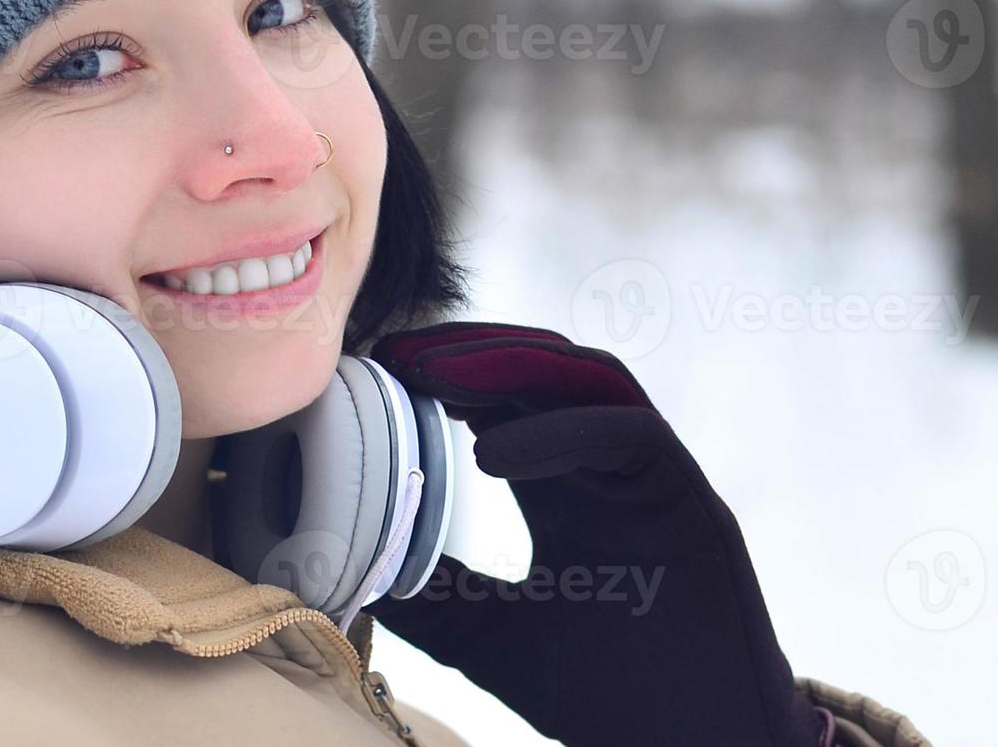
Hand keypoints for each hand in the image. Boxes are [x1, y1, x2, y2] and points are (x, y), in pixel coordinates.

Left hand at [365, 322, 827, 746]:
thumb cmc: (607, 693)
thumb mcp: (490, 637)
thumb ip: (431, 600)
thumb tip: (350, 575)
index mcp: (566, 488)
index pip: (508, 399)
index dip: (447, 371)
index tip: (381, 366)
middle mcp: (612, 468)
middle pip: (545, 368)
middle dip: (469, 350)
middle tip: (397, 352)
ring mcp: (657, 478)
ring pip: (590, 378)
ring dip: (509, 365)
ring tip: (433, 374)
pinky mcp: (694, 503)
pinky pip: (630, 435)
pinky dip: (560, 430)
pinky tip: (490, 453)